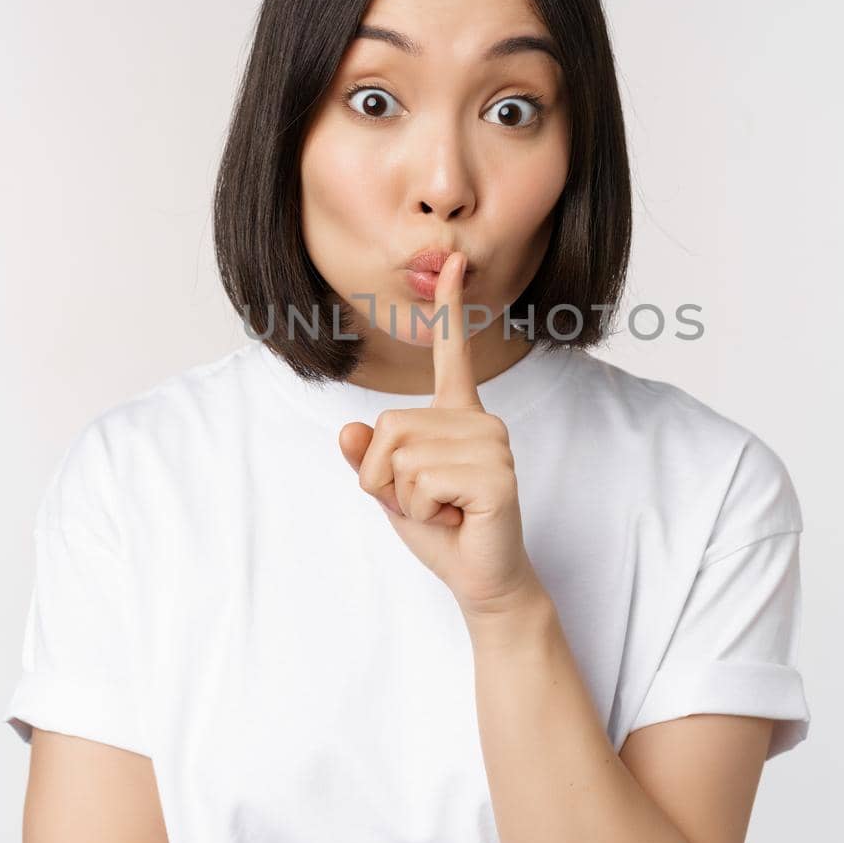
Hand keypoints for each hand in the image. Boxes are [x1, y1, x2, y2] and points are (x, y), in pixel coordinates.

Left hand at [337, 252, 541, 617]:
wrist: (482, 580)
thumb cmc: (442, 531)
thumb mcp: (391, 492)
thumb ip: (370, 459)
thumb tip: (349, 430)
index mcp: (458, 415)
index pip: (452, 354)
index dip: (450, 309)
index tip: (454, 262)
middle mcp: (480, 419)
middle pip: (389, 427)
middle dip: (387, 478)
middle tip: (429, 503)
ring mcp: (492, 444)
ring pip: (400, 457)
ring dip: (405, 499)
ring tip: (444, 511)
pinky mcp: (495, 475)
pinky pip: (419, 483)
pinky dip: (422, 512)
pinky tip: (457, 519)